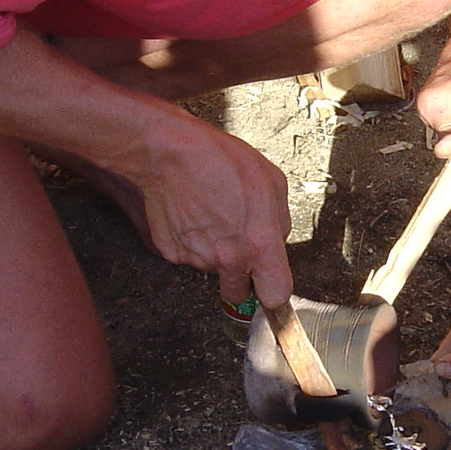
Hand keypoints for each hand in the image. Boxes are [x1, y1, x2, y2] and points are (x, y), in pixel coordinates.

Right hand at [136, 115, 293, 305]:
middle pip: (238, 294)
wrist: (168, 153)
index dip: (274, 293)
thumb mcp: (272, 181)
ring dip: (216, 251)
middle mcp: (227, 259)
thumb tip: (277, 239)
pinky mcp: (172, 253)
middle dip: (241, 279)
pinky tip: (194, 215)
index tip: (271, 288)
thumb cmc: (220, 160)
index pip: (275, 295)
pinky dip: (192, 242)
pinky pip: (189, 255)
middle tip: (238, 248)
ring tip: (213, 214)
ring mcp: (196, 258)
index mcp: (258, 244)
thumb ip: (281, 220)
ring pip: (213, 269)